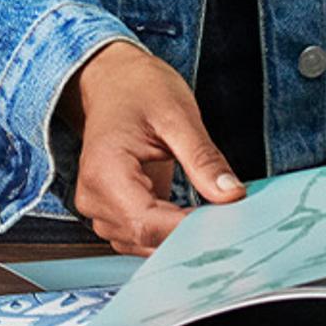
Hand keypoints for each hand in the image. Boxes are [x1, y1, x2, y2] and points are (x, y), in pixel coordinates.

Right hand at [64, 40, 241, 254]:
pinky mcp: (113, 211)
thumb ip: (204, 159)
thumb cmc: (139, 90)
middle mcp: (93, 196)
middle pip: (145, 238)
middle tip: (230, 219)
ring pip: (144, 244)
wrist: (113, 80)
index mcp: (104, 171)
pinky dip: (169, 232)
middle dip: (189, 234)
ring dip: (180, 236)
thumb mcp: (179, 116)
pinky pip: (141, 237)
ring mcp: (99, 207)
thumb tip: (232, 194)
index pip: (146, 222)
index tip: (227, 223)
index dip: (188, 230)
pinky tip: (195, 217)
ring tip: (213, 215)